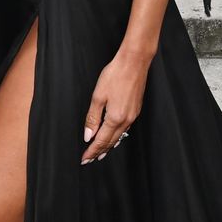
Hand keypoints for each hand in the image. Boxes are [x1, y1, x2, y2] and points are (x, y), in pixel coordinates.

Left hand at [81, 48, 149, 164]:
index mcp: (115, 118)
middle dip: (99, 151)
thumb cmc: (115, 75)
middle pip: (111, 141)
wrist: (134, 62)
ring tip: (100, 152)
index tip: (84, 159)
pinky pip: (125, 129)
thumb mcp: (98, 95)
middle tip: (90, 159)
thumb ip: (92, 117)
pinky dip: (117, 135)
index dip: (92, 151)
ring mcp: (133, 115)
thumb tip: (88, 135)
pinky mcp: (136, 110)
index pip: (101, 140)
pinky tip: (113, 135)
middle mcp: (126, 120)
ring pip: (119, 136)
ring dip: (109, 145)